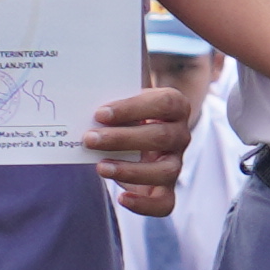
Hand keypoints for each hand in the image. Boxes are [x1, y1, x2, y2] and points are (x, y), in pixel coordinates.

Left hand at [82, 80, 194, 215]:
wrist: (133, 134)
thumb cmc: (126, 111)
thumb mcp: (124, 92)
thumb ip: (117, 81)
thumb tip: (94, 65)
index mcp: (175, 106)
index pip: (165, 103)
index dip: (133, 108)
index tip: (100, 113)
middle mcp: (180, 135)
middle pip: (161, 137)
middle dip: (122, 139)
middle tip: (89, 139)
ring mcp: (175, 163)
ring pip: (166, 171)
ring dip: (130, 170)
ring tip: (100, 167)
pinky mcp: (166, 189)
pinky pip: (165, 203)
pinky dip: (145, 205)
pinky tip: (122, 198)